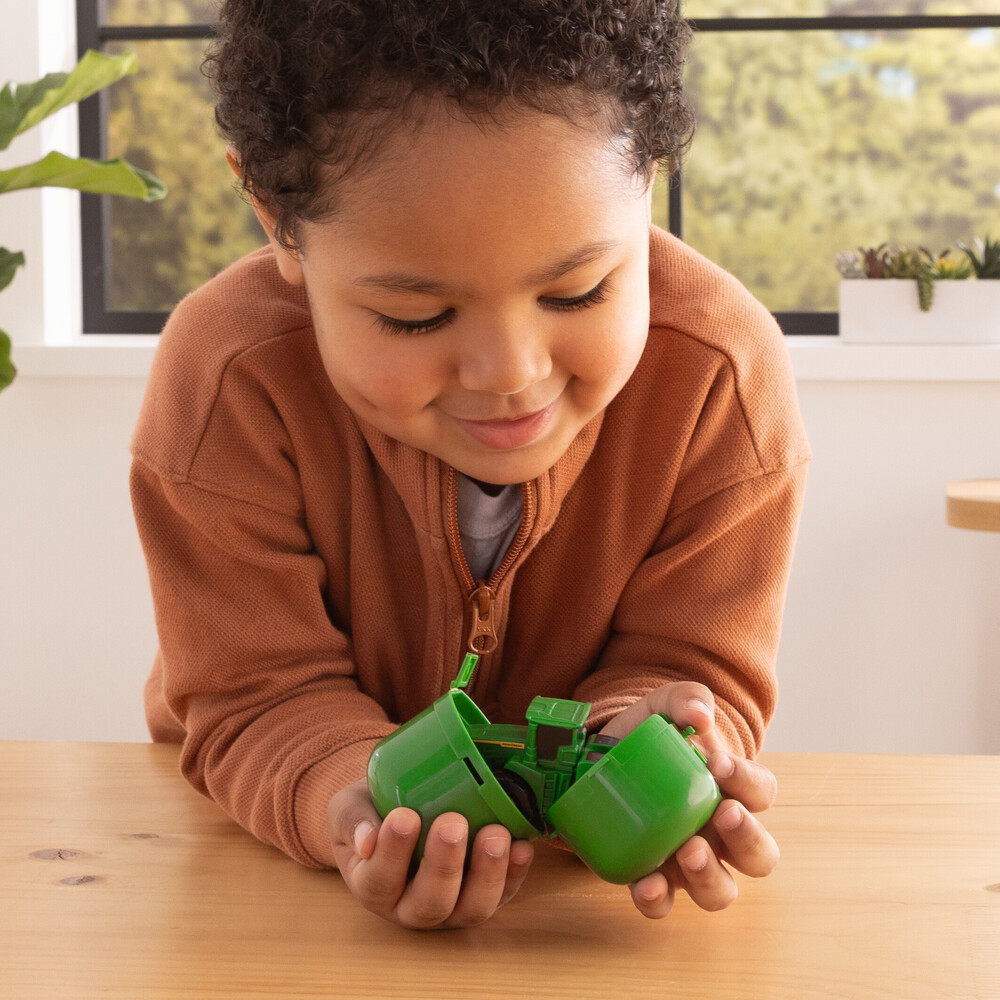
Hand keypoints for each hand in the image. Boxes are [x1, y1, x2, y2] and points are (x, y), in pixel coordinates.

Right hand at [326, 779, 533, 928]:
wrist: (398, 809)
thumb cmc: (373, 810)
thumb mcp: (349, 808)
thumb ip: (352, 820)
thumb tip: (367, 840)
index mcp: (373, 886)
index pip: (380, 880)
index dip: (393, 853)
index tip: (405, 816)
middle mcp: (411, 906)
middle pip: (430, 902)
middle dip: (445, 865)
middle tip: (453, 823)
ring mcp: (452, 907)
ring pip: (471, 908)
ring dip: (487, 873)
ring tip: (495, 834)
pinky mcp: (483, 895)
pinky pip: (504, 894)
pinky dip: (515, 872)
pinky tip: (522, 844)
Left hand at [599, 682, 778, 919]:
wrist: (594, 758)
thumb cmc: (644, 735)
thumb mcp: (662, 707)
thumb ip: (685, 699)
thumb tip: (700, 715)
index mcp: (731, 790)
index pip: (760, 792)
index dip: (747, 781)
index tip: (717, 763)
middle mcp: (719, 834)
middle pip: (759, 856)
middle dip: (747, 839)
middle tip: (722, 814)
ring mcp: (688, 862)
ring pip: (720, 891)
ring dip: (710, 878)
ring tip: (689, 852)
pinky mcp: (651, 877)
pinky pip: (664, 904)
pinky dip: (658, 899)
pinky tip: (646, 883)